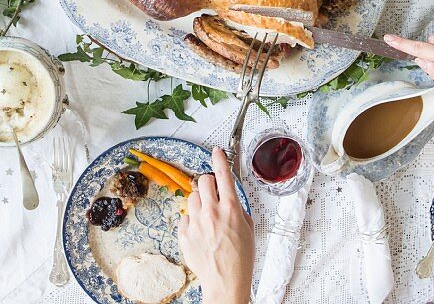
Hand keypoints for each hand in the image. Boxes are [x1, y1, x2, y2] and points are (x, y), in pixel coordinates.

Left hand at [178, 147, 253, 303]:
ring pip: (192, 196)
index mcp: (230, 209)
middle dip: (209, 182)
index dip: (219, 159)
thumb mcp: (248, 230)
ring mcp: (196, 223)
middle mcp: (211, 212)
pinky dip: (192, 220)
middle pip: (204, 180)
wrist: (226, 282)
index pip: (223, 175)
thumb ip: (239, 210)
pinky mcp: (185, 234)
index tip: (216, 151)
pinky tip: (201, 231)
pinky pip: (186, 216)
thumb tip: (231, 200)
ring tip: (208, 216)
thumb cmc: (240, 260)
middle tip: (213, 191)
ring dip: (200, 201)